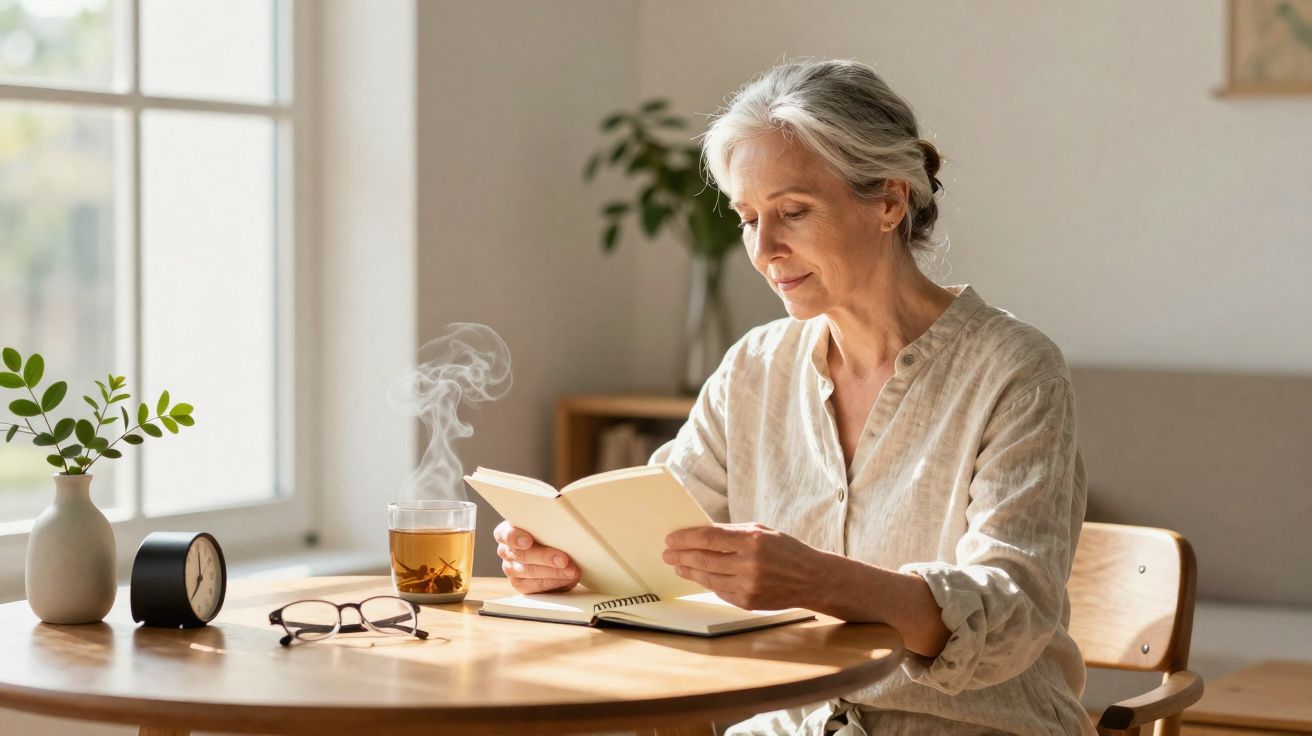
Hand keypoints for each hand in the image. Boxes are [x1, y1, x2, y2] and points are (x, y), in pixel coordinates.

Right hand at [493, 520, 580, 593]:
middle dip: (546, 557)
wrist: (552, 556)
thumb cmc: (548, 536)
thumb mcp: (546, 528)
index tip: (528, 541)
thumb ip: (547, 528)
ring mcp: (510, 569)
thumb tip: (564, 532)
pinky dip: (554, 582)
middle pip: (522, 555)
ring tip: (572, 571)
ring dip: (554, 572)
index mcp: (506, 532)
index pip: (504, 534)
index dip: (515, 537)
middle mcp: (505, 551)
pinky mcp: (520, 585)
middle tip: (564, 560)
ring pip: (530, 571)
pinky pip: (536, 586)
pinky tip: (566, 579)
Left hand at [663, 522, 825, 610]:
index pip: (709, 537)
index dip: (686, 538)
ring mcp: (748, 585)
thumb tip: (701, 535)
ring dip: (689, 570)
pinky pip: (719, 591)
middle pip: (704, 559)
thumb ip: (733, 533)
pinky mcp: (748, 602)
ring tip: (677, 565)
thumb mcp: (762, 531)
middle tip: (667, 553)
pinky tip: (698, 576)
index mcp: (753, 540)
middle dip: (681, 555)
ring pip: (708, 577)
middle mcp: (749, 564)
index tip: (671, 538)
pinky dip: (707, 582)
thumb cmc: (786, 550)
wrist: (812, 579)